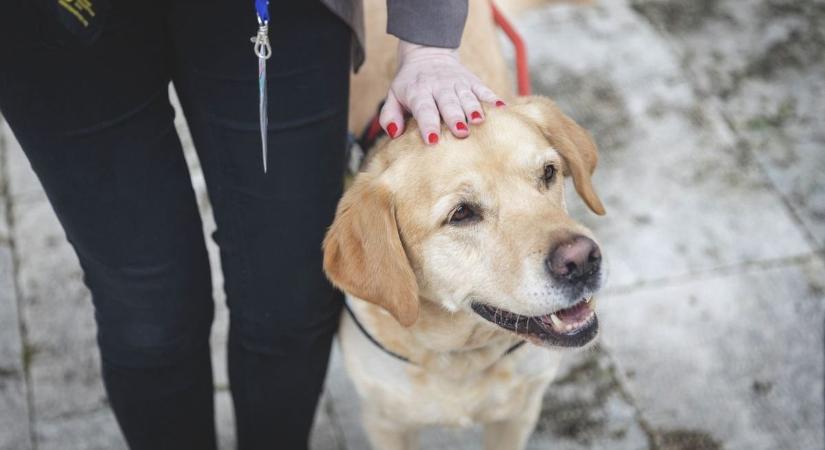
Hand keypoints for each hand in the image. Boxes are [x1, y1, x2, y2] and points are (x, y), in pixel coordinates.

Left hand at [380, 41, 504, 144]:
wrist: (427, 53)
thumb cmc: (409, 84)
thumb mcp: (393, 96)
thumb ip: (389, 115)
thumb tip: (394, 133)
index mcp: (419, 92)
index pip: (424, 109)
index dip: (428, 124)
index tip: (432, 139)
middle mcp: (439, 87)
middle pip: (448, 104)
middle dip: (455, 118)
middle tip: (461, 133)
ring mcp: (457, 83)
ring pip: (467, 97)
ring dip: (474, 109)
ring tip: (479, 121)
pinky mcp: (472, 80)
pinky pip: (483, 89)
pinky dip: (492, 98)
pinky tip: (501, 108)